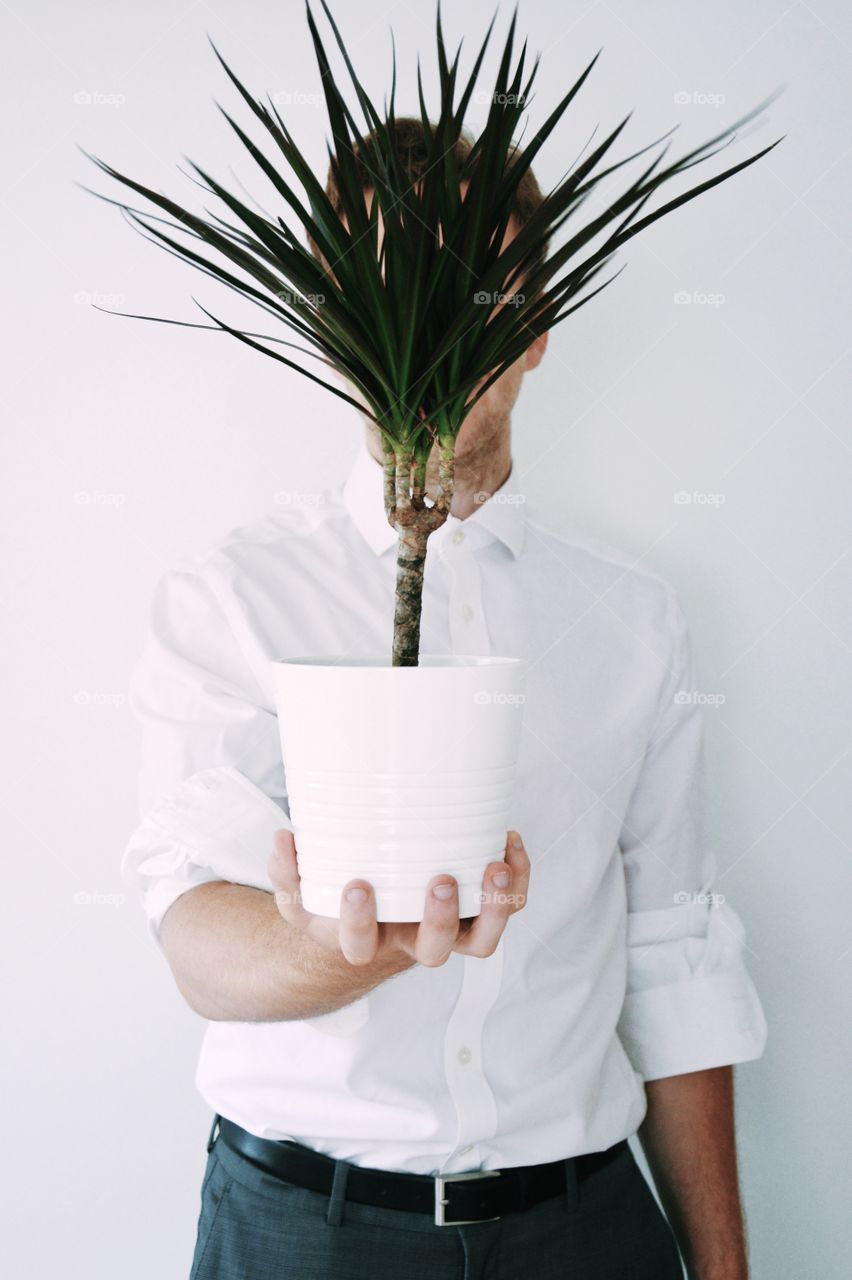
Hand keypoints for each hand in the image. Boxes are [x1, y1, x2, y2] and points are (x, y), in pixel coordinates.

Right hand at [268, 829, 529, 967]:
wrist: (370, 919)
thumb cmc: (333, 902)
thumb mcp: (300, 892)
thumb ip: (287, 870)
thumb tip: (283, 838)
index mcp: (363, 942)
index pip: (360, 946)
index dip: (359, 923)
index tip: (357, 886)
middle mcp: (410, 944)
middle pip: (433, 951)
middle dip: (440, 918)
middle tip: (439, 880)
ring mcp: (447, 932)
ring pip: (480, 941)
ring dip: (494, 907)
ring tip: (494, 865)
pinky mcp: (476, 914)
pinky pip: (505, 908)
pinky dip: (516, 880)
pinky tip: (509, 842)